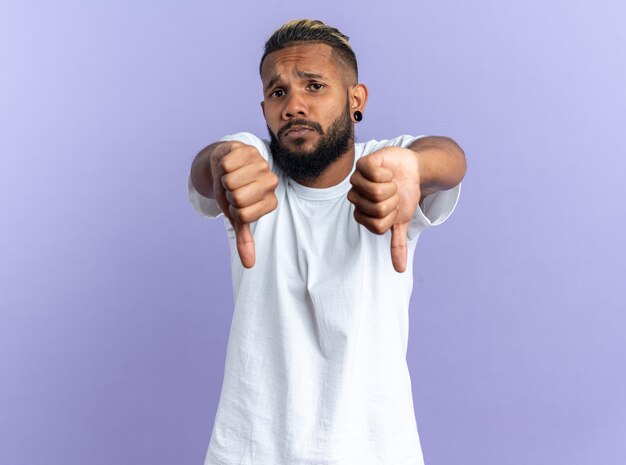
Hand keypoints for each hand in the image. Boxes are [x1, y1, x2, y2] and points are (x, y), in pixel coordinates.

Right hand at [210, 142, 278, 267]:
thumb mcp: (237, 216)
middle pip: (237, 197)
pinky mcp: (249, 149)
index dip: (233, 210)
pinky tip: (229, 163)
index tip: (237, 203)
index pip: (243, 214)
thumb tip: (249, 265)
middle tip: (232, 188)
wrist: (225, 164)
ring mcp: (262, 164)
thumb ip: (244, 239)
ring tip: (231, 175)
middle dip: (227, 194)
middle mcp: (271, 183)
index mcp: (270, 202)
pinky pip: (227, 164)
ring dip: (224, 178)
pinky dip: (222, 165)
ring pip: (231, 180)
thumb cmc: (233, 192)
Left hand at [347, 146, 420, 272]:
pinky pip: (372, 173)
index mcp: (362, 213)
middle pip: (376, 209)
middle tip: (394, 193)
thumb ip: (397, 244)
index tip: (394, 209)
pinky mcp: (364, 163)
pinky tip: (387, 171)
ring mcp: (358, 179)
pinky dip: (386, 173)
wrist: (412, 170)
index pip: (377, 226)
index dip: (392, 217)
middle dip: (393, 201)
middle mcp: (356, 196)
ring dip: (391, 187)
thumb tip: (400, 270)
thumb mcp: (402, 220)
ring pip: (374, 192)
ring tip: (391, 182)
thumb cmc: (404, 195)